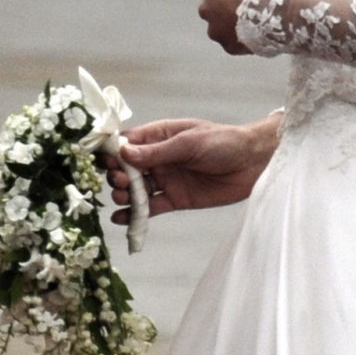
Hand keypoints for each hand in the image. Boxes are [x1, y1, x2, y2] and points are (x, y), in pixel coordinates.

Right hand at [103, 115, 279, 224]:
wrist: (253, 163)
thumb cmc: (223, 142)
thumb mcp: (189, 143)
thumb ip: (158, 152)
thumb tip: (124, 152)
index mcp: (160, 136)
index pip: (128, 142)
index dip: (113, 151)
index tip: (102, 161)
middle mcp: (159, 158)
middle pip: (127, 168)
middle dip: (117, 175)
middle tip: (118, 181)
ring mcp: (167, 179)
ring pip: (136, 189)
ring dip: (124, 194)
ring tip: (122, 197)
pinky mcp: (176, 199)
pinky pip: (151, 208)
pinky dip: (135, 214)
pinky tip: (121, 218)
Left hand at [199, 0, 265, 54]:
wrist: (272, 12)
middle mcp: (206, 9)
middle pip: (212, 10)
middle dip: (223, 11)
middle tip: (242, 11)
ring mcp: (215, 30)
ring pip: (219, 30)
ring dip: (230, 28)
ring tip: (252, 26)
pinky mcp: (228, 46)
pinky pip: (233, 43)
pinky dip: (242, 41)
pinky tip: (256, 36)